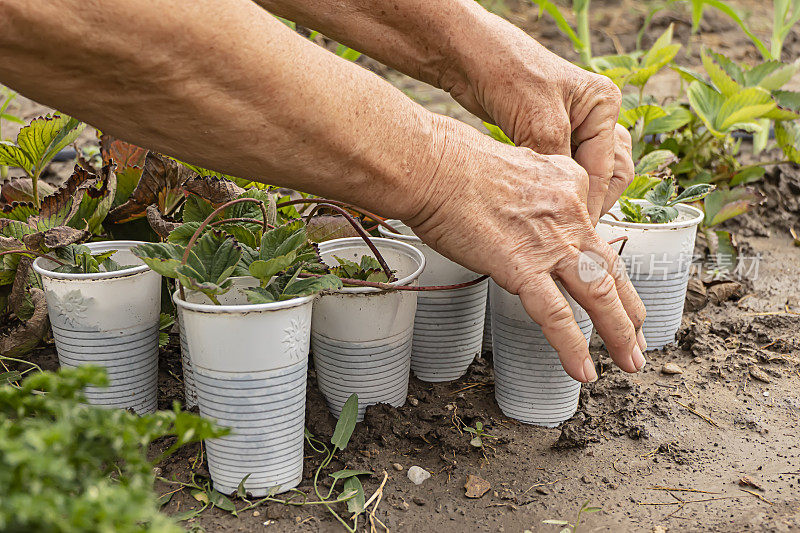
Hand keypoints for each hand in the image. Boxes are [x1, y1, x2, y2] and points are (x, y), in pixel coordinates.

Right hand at [405, 116, 645, 381]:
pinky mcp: (523, 267)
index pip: (592, 233)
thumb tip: (526, 213)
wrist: (433, 165)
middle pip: (610, 269)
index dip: (603, 266)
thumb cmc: (456, 163)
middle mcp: (570, 214)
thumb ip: (533, 191)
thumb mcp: (516, 165)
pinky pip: (556, 316)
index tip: (608, 288)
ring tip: (631, 361)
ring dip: (619, 333)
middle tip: (640, 337)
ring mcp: (550, 243)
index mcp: (569, 185)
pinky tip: (582, 371)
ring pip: (598, 295)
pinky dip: (572, 348)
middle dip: (630, 309)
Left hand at [439, 19, 632, 221]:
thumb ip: (556, 162)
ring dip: (574, 196)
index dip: (591, 202)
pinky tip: (540, 202)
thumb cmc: (506, 69)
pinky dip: (555, 188)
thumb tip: (565, 202)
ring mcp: (570, 127)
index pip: (608, 168)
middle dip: (592, 200)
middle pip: (608, 173)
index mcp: (602, 104)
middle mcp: (592, 116)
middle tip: (570, 225)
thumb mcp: (538, 121)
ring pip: (585, 175)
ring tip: (556, 217)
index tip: (575, 227)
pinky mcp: (547, 137)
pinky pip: (561, 171)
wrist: (469, 57)